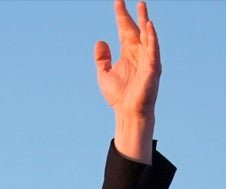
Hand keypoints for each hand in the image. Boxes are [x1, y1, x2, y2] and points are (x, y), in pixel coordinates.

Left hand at [95, 0, 159, 117]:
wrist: (127, 111)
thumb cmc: (119, 95)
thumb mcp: (104, 74)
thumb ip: (102, 58)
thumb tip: (100, 41)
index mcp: (128, 53)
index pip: (124, 30)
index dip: (121, 16)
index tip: (118, 2)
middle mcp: (139, 53)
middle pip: (137, 29)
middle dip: (135, 15)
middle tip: (134, 0)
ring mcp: (147, 59)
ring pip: (147, 36)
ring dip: (145, 22)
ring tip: (142, 8)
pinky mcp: (153, 67)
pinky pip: (153, 49)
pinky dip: (152, 38)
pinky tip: (149, 27)